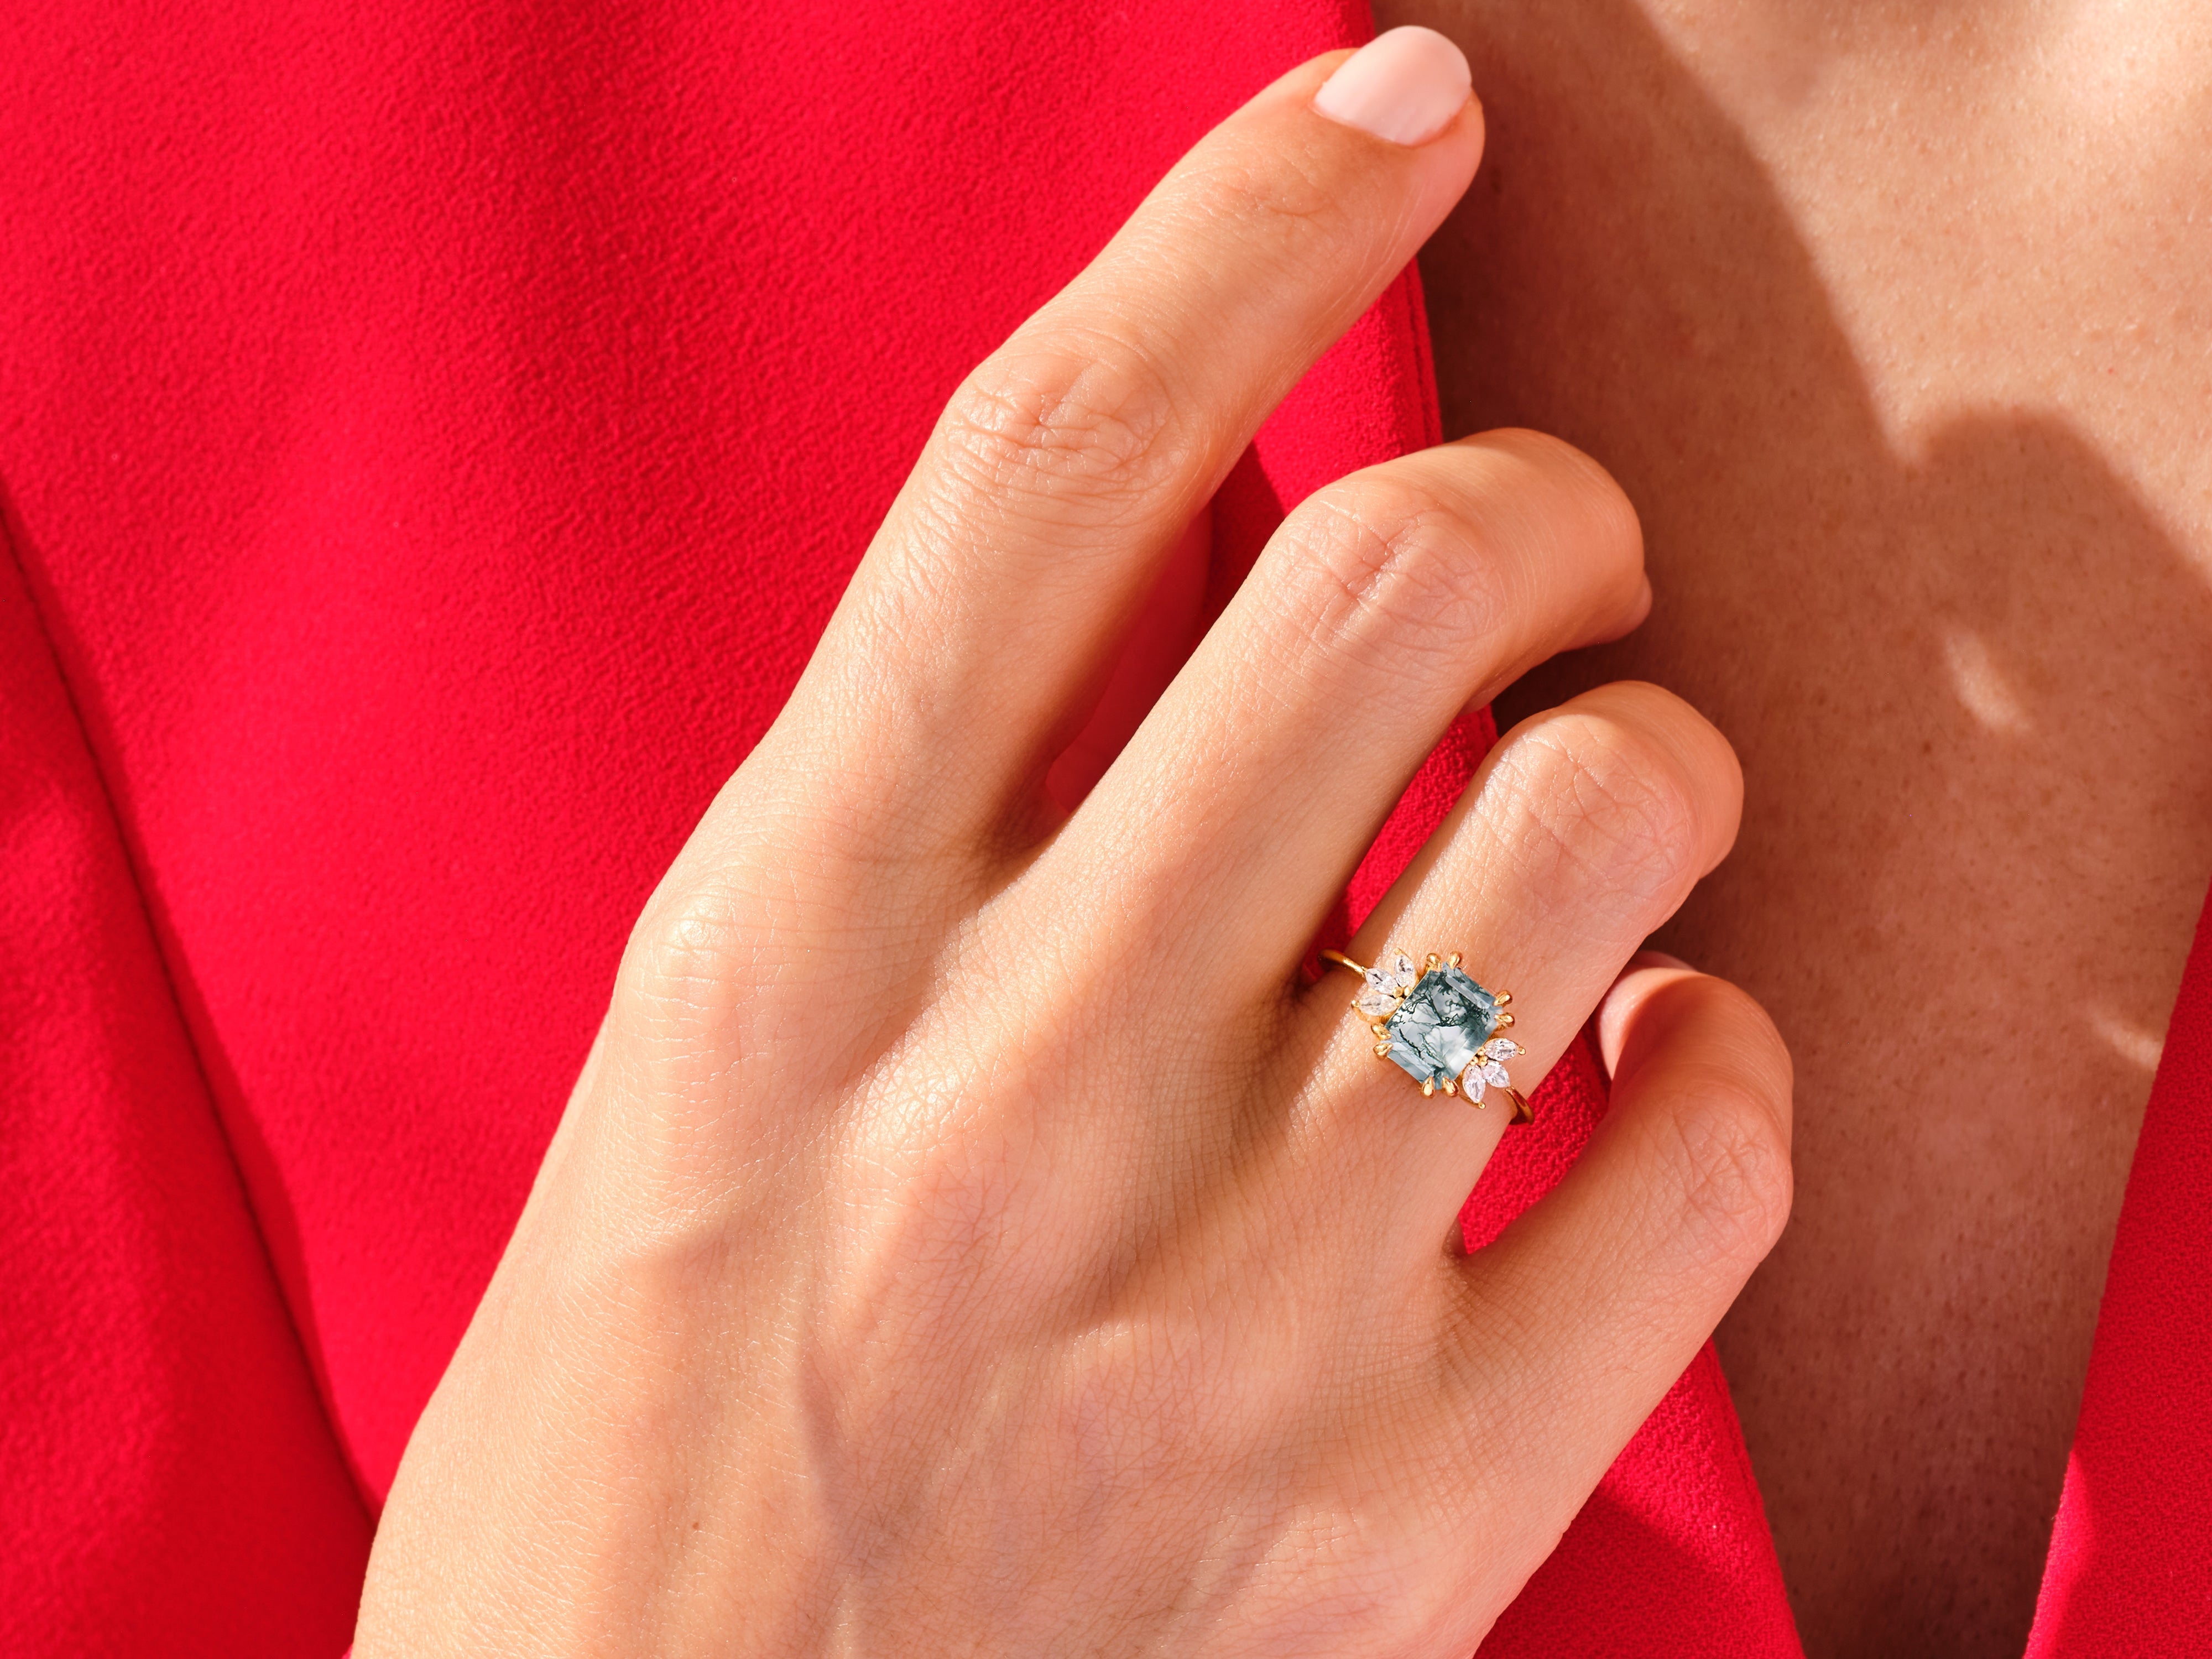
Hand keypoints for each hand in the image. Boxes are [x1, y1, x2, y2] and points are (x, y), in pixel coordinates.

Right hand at [355, 30, 1791, 1657]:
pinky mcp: (1411, 1496)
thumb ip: (919, 828)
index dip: (1242, 221)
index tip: (1389, 101)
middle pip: (1396, 579)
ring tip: (1600, 831)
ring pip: (1606, 821)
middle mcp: (1020, 1080)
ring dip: (1651, 763)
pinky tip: (1642, 1075)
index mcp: (790, 947)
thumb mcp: (710, 1080)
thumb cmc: (645, 1454)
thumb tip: (1174, 574)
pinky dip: (1718, 1061)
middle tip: (1548, 545)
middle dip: (1536, 499)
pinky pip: (1703, 1147)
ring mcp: (1238, 1288)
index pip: (1048, 462)